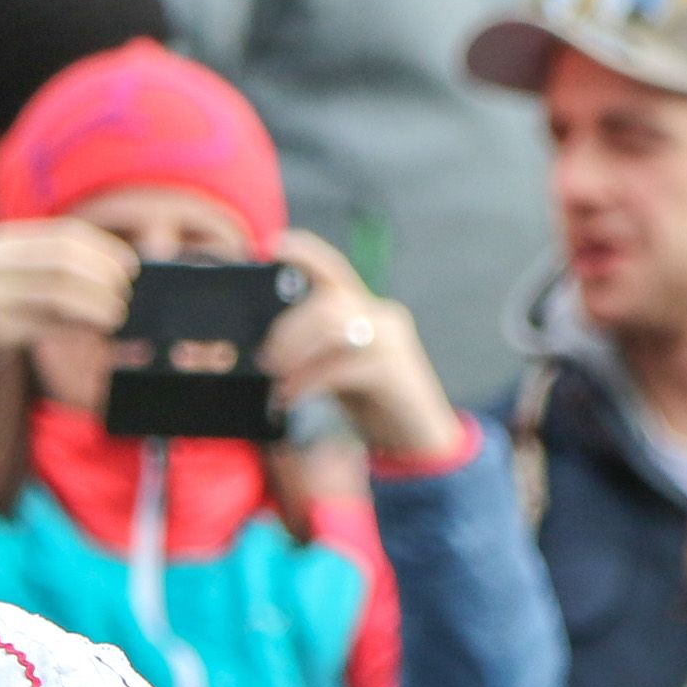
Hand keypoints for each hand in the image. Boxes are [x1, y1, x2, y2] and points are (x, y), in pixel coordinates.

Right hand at [0, 219, 136, 375]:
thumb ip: (46, 264)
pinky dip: (76, 328)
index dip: (104, 250)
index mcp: (4, 241)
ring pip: (58, 293)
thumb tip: (108, 273)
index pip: (66, 235)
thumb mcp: (6, 269)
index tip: (131, 267)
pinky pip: (45, 326)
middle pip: (65, 261)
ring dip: (95, 306)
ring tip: (115, 317)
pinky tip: (91, 333)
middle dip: (104, 279)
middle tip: (125, 296)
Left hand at [262, 231, 466, 460]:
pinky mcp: (393, 368)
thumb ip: (317, 351)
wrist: (420, 442)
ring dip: (295, 353)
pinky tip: (293, 398)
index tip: (271, 245)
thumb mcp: (339, 369)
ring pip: (331, 325)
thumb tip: (269, 348)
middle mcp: (382, 317)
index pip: (335, 269)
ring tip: (278, 381)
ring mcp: (391, 340)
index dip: (304, 251)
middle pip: (325, 300)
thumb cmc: (376, 405)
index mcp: (367, 311)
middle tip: (266, 360)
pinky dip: (309, 382)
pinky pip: (340, 365)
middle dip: (288, 329)